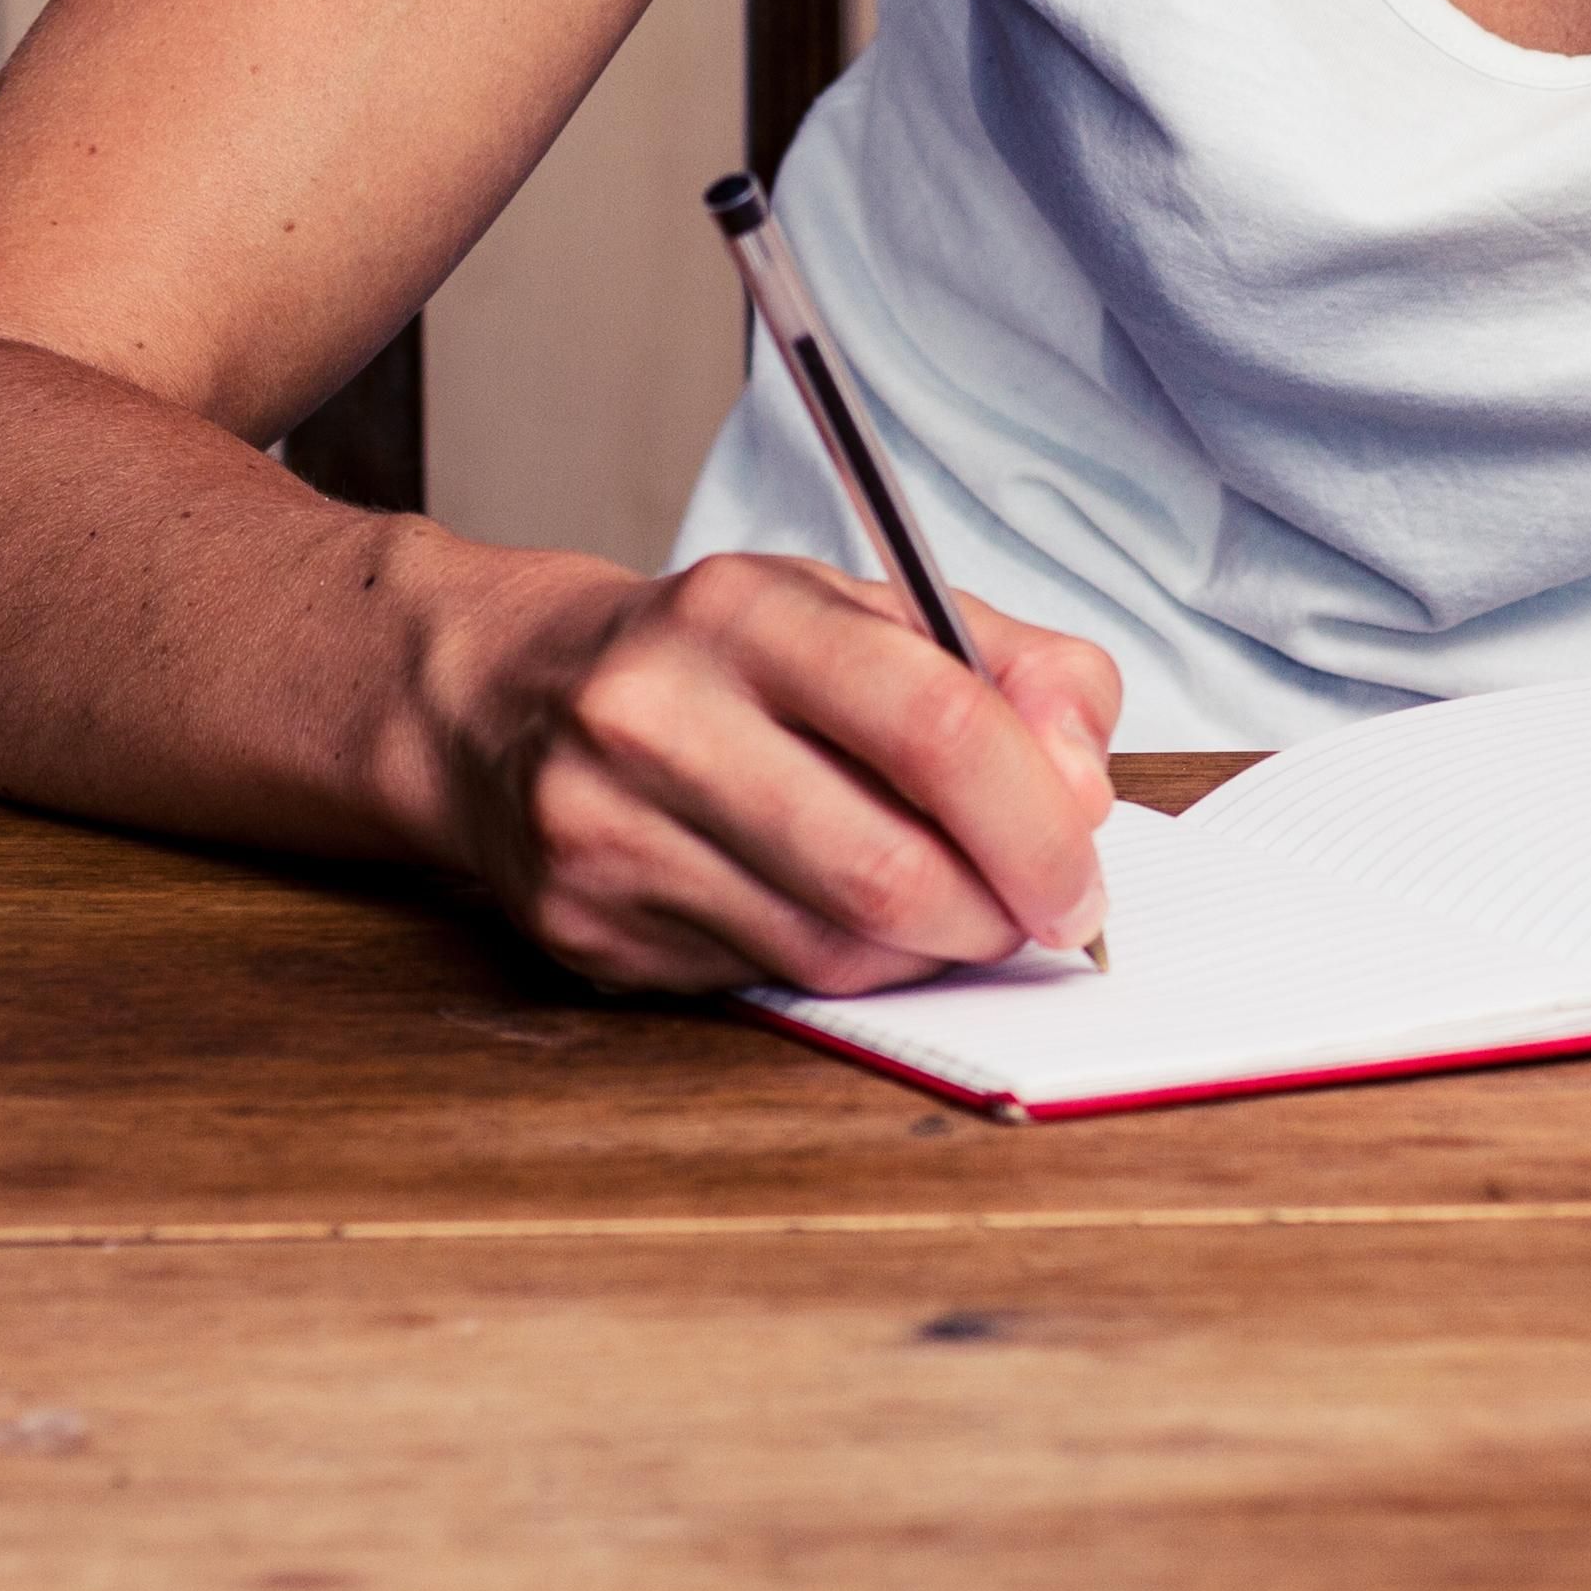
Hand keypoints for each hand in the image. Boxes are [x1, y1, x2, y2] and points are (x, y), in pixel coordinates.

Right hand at [446, 550, 1123, 995]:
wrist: (505, 698)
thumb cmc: (716, 657)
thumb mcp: (866, 609)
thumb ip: (1010, 669)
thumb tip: (1084, 786)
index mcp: (741, 613)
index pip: (933, 726)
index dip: (1036, 821)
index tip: (1081, 871)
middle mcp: (655, 719)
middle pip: (887, 868)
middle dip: (996, 912)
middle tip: (1037, 912)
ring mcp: (606, 833)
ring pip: (834, 949)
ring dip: (928, 949)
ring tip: (946, 907)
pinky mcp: (586, 930)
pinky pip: (769, 982)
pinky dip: (841, 966)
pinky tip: (837, 913)